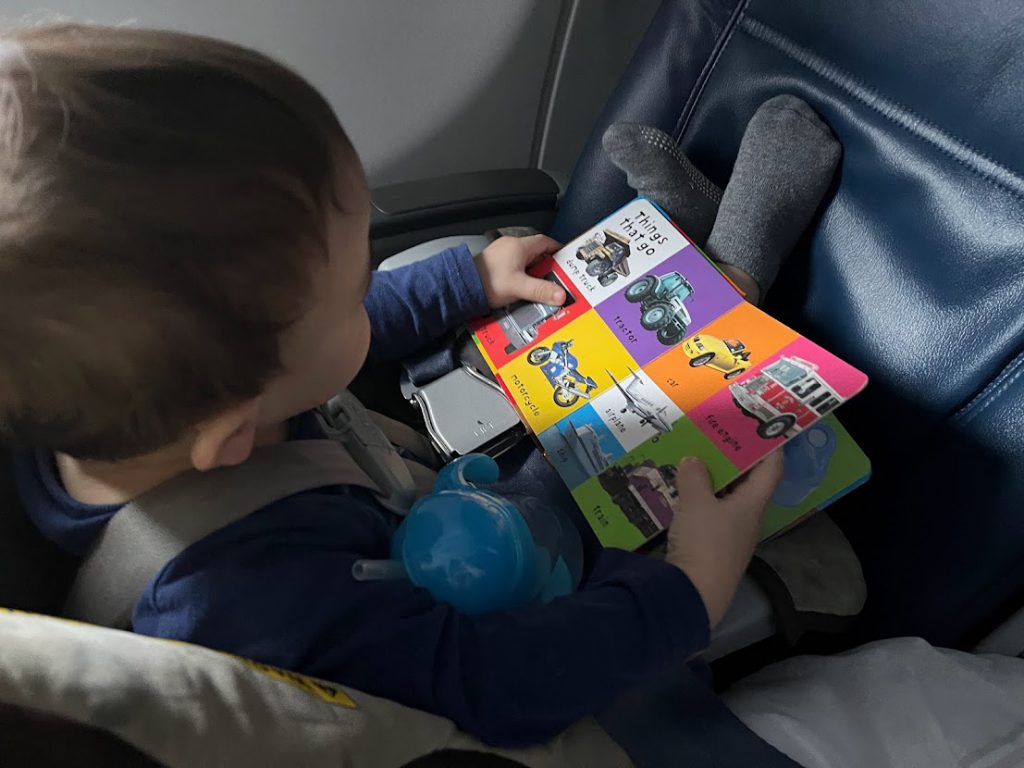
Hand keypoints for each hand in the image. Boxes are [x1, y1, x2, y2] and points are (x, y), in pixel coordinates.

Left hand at [474, 234, 564, 308]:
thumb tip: (560, 294)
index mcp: (519, 246)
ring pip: (525, 260)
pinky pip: (515, 266)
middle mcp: (510, 246)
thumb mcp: (519, 287)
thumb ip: (541, 290)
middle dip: (547, 265)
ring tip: (539, 286)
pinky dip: (522, 275)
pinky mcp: (495, 264)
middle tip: (554, 278)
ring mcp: (502, 254)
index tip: (565, 259)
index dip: (557, 250)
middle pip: (536, 252)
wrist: (462, 287)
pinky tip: (523, 287)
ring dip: (534, 272)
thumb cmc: (486, 282)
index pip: (545, 242)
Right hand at [665, 452, 783, 627]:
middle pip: (746, 482)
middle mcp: (747, 518)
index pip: (771, 468)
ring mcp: (730, 535)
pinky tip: (679, 492)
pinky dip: (698, 500)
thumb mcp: (696, 503)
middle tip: (714, 436)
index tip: (761, 425)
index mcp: (752, 504)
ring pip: (725, 499)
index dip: (770, 445)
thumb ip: (695, 476)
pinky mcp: (712, 548)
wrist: (694, 595)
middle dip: (732, 459)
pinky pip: (709, 515)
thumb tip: (694, 460)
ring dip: (712, 480)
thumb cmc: (705, 543)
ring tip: (692, 459)